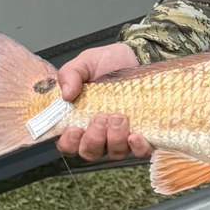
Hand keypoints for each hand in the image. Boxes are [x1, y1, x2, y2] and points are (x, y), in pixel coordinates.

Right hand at [55, 42, 152, 160]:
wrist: (136, 55)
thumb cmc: (107, 63)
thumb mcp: (84, 63)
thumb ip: (69, 75)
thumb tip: (66, 95)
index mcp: (78, 121)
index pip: (68, 145)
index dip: (69, 143)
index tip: (74, 129)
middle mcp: (99, 134)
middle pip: (90, 152)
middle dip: (93, 139)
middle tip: (100, 118)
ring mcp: (120, 137)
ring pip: (114, 153)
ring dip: (114, 139)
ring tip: (119, 116)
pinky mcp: (143, 135)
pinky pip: (140, 152)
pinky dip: (137, 148)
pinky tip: (135, 135)